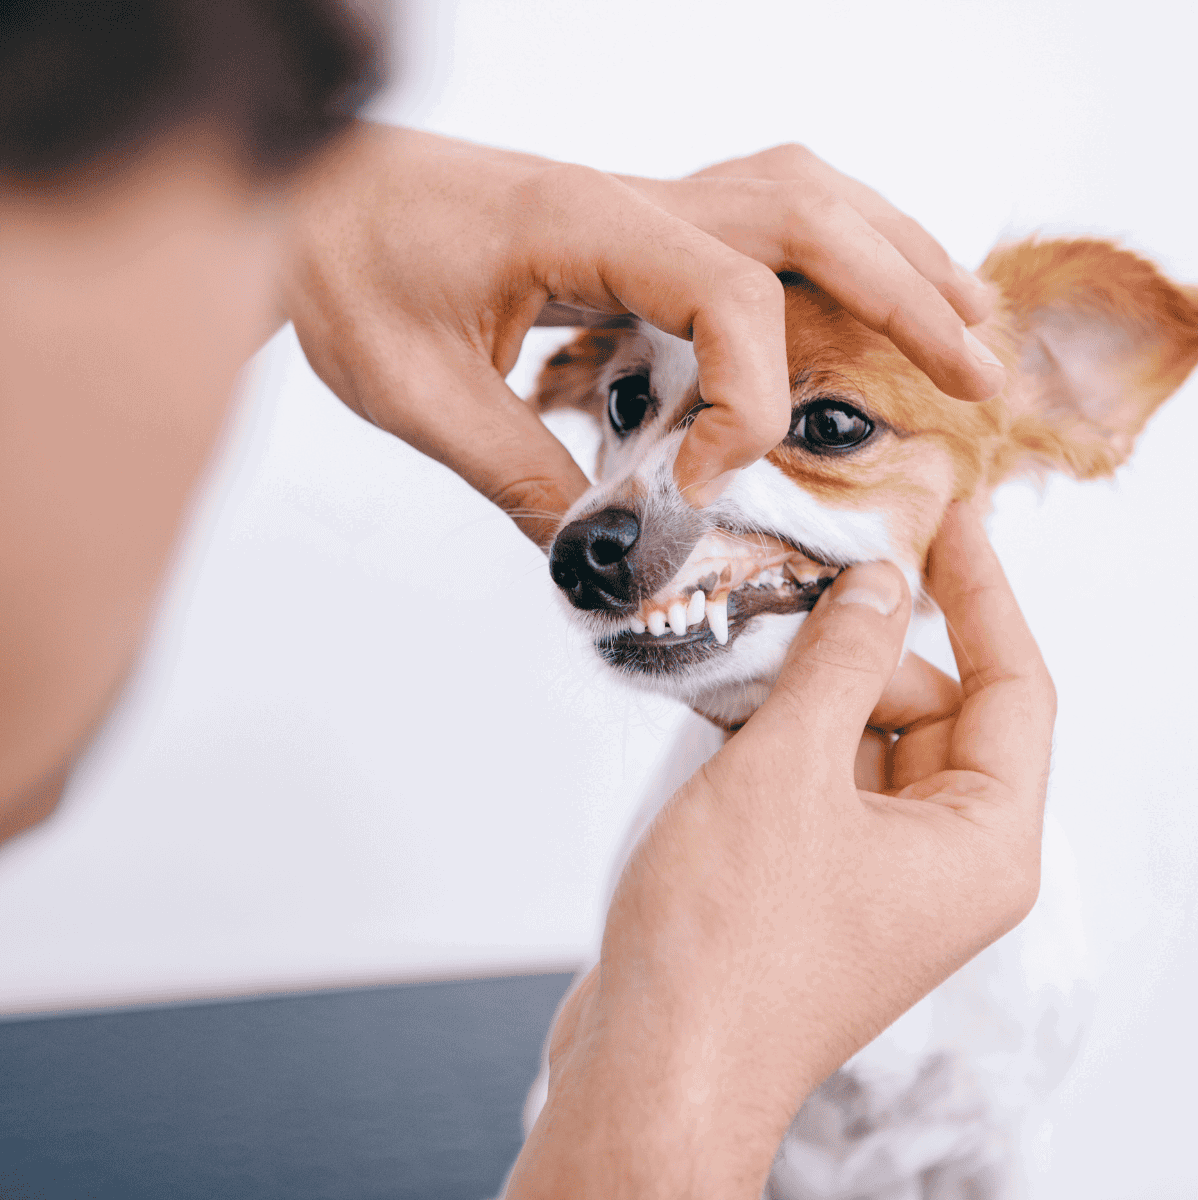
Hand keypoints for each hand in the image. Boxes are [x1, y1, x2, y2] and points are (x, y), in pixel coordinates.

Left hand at [283, 128, 1003, 544]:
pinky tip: (861, 295)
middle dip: (908, 296)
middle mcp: (631, 199)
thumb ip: (516, 471)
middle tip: (976, 374)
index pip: (730, 291)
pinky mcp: (632, 224)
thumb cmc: (339, 266)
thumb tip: (596, 546)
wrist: (303, 198)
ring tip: (964, 323)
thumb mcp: (416, 392)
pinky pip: (760, 219)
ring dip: (893, 257)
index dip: (749, 393)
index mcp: (582, 224)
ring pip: (803, 199)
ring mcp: (638, 203)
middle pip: (810, 217)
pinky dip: (835, 252)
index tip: (705, 479)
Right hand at [506, 502, 1054, 1197]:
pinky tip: (725, 700)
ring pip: (864, 736)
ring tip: (744, 650)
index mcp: (982, 843)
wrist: (652, 1064)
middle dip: (862, 648)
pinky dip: (781, 732)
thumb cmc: (727, 941)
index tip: (953, 517)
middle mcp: (944, 860)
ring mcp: (877, 872)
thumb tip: (878, 585)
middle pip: (930, 706)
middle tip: (792, 592)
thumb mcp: (788, 768)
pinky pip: (819, 774)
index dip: (986, 591)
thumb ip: (841, 661)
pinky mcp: (816, 878)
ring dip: (810, 687)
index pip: (1013, 685)